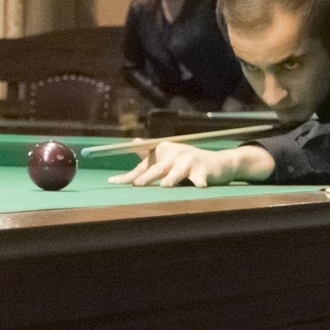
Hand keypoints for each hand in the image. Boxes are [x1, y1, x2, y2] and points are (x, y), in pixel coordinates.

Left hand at [113, 141, 274, 188]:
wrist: (217, 163)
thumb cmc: (186, 162)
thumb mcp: (167, 157)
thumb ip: (149, 154)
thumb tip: (133, 143)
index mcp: (163, 150)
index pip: (143, 166)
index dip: (128, 176)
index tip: (113, 182)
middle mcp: (174, 154)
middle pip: (158, 168)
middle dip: (147, 176)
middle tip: (138, 184)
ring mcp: (189, 160)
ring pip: (177, 172)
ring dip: (172, 179)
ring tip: (165, 185)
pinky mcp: (203, 170)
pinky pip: (200, 178)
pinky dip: (200, 182)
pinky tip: (200, 186)